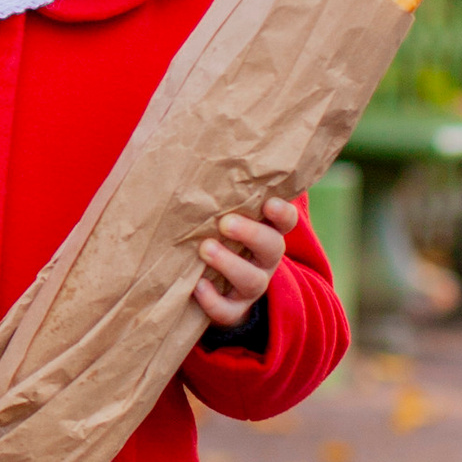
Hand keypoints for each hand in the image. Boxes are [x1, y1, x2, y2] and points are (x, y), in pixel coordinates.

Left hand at [194, 193, 296, 328]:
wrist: (214, 290)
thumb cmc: (213, 236)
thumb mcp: (217, 215)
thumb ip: (212, 193)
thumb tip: (178, 151)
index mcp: (264, 231)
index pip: (284, 220)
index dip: (282, 213)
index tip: (269, 202)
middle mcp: (264, 259)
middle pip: (273, 246)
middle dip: (252, 234)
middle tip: (225, 222)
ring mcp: (251, 285)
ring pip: (253, 280)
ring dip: (230, 264)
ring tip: (205, 249)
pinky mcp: (233, 310)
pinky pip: (229, 310)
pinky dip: (213, 301)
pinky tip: (197, 286)